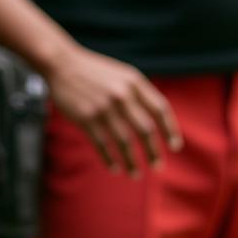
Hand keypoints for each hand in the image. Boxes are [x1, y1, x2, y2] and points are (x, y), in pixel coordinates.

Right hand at [44, 44, 181, 176]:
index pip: (160, 108)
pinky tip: (115, 168)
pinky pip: (103, 145)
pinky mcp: (86, 117)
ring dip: (132, 162)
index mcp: (133, 81)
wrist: (62, 63)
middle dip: (153, 151)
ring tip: (136, 174)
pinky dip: (110, 159)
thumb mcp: (122, 74)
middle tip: (158, 167)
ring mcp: (103, 106)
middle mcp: (121, 94)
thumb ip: (138, 93)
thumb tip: (156, 121)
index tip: (175, 146)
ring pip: (124, 142)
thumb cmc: (95, 71)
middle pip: (145, 130)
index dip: (170, 129)